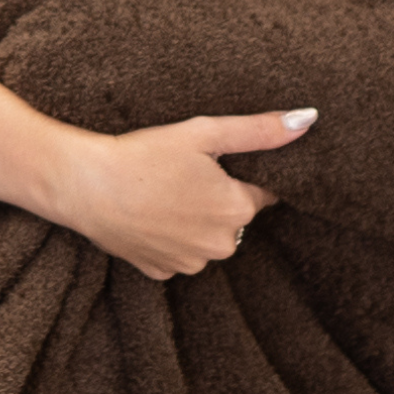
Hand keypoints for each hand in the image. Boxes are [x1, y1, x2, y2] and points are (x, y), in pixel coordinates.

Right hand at [48, 110, 316, 279]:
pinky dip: (167, 238)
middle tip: (181, 174)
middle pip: (232, 218)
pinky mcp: (161, 272)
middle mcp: (221, 245)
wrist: (85, 186)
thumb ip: (260, 131)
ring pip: (204, 238)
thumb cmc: (144, 156)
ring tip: (161, 194)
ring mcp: (189, 264)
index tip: (212, 163)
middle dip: (215, 199)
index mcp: (237, 210)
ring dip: (192, 220)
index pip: (259, 193)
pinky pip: (177, 254)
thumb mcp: (205, 134)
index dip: (237, 174)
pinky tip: (148, 216)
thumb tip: (308, 120)